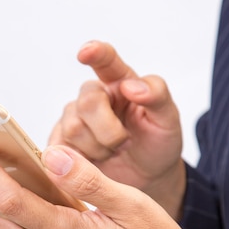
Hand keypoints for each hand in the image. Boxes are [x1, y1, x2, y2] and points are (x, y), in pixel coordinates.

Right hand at [50, 41, 184, 216]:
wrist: (146, 176)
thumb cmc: (156, 141)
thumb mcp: (168, 119)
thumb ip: (157, 95)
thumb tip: (132, 87)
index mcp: (120, 81)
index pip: (106, 60)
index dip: (96, 53)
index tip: (86, 52)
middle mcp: (93, 95)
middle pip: (88, 102)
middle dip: (110, 131)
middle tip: (125, 143)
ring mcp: (73, 117)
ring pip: (73, 128)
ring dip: (98, 148)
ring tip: (112, 151)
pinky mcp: (60, 141)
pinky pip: (60, 148)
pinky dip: (82, 160)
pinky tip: (95, 161)